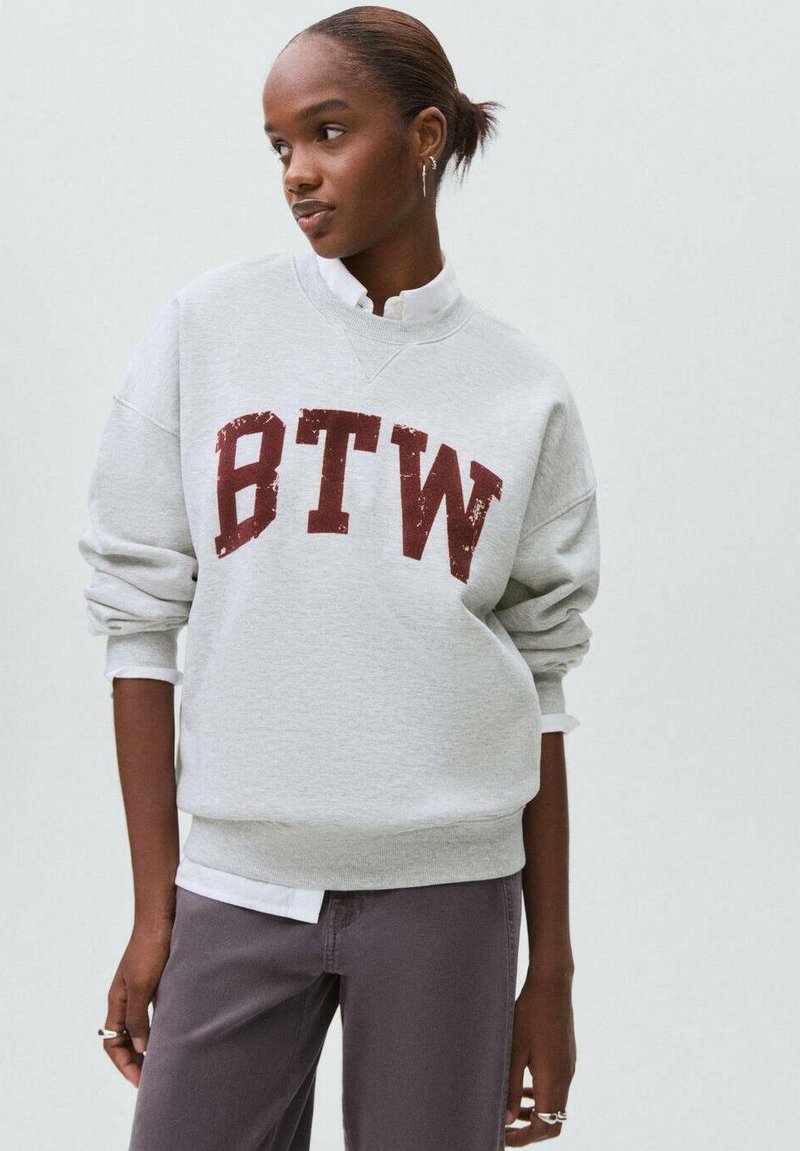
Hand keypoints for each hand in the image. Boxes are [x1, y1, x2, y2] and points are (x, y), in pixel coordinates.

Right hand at [100, 920, 173, 1086]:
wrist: (162, 918)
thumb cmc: (150, 947)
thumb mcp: (143, 985)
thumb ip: (138, 1017)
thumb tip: (139, 1047)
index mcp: (117, 1001)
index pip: (112, 1043)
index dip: (124, 1064)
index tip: (140, 1082)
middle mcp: (126, 999)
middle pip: (123, 1039)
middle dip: (134, 1061)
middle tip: (151, 1081)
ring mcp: (140, 991)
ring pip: (137, 1028)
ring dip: (145, 1047)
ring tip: (161, 1064)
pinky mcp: (155, 983)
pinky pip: (151, 1014)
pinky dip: (157, 1029)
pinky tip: (171, 1035)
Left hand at [504, 970, 575, 1144]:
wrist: (552, 985)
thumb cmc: (529, 1014)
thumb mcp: (514, 1051)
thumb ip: (511, 1087)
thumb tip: (507, 1119)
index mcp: (552, 1079)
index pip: (544, 1127)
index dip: (523, 1138)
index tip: (503, 1136)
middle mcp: (565, 1077)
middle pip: (554, 1122)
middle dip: (531, 1131)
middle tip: (508, 1128)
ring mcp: (569, 1068)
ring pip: (556, 1106)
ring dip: (536, 1113)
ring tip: (512, 1109)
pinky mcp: (567, 1058)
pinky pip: (558, 1088)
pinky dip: (542, 1096)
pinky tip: (525, 1086)